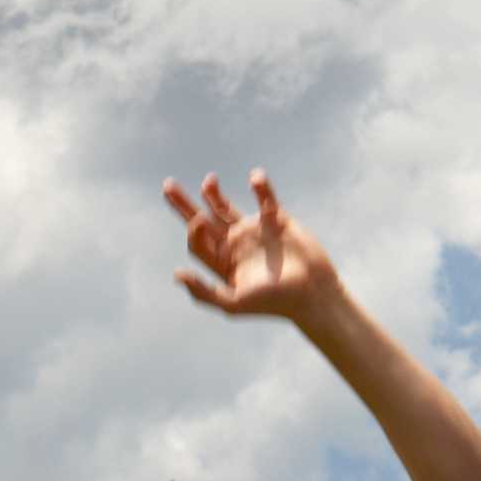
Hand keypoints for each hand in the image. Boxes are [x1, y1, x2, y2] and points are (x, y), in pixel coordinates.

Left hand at [164, 169, 344, 324]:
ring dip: (213, 193)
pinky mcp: (276, 220)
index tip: (199, 220)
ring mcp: (254, 231)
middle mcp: (234, 245)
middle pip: (203, 220)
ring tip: (208, 180)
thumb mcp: (233, 304)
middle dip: (184, 204)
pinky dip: (260, 187)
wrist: (312, 292)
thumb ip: (204, 292)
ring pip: (226, 207)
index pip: (198, 241)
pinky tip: (255, 177)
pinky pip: (264, 199)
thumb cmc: (273, 303)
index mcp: (222, 263)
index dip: (192, 229)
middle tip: (167, 186)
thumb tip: (177, 274)